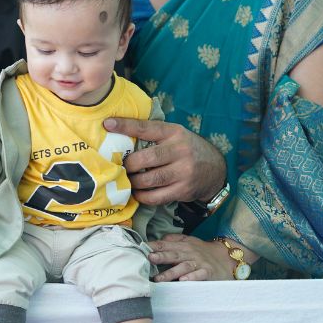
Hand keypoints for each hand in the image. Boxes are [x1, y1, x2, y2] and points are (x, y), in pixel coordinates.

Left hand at [103, 117, 225, 204]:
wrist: (215, 169)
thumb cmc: (187, 148)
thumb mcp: (175, 134)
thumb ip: (155, 134)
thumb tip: (121, 131)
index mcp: (174, 133)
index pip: (147, 128)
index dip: (126, 126)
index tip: (107, 124)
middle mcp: (180, 151)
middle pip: (146, 158)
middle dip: (129, 164)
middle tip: (121, 166)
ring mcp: (183, 172)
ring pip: (150, 180)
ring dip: (133, 182)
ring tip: (126, 180)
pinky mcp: (183, 190)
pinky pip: (156, 197)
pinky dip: (142, 196)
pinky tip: (137, 192)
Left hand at [148, 234, 235, 281]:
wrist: (226, 258)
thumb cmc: (202, 251)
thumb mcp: (188, 242)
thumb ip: (173, 240)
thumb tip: (157, 240)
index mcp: (183, 245)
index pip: (165, 244)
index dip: (153, 246)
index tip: (140, 248)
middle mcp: (189, 253)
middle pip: (173, 254)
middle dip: (160, 256)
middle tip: (148, 258)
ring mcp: (199, 263)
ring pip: (183, 267)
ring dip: (171, 272)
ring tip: (159, 278)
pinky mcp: (208, 272)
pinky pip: (199, 275)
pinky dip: (191, 278)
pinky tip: (183, 281)